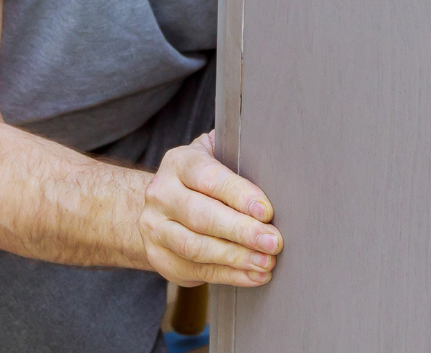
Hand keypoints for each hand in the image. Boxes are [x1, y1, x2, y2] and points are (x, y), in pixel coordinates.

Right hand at [138, 130, 282, 286]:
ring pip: (196, 248)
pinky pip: (195, 271)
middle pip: (202, 217)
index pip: (209, 179)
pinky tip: (252, 274)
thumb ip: (237, 158)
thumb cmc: (201, 175)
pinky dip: (228, 275)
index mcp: (179, 163)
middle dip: (241, 232)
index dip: (239, 195)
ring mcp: (155, 228)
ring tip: (266, 262)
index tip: (267, 212)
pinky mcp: (158, 257)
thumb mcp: (214, 155)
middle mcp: (161, 194)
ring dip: (236, 258)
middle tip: (273, 242)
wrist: (161, 201)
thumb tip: (276, 171)